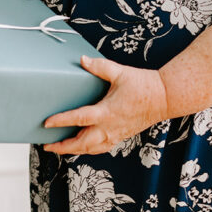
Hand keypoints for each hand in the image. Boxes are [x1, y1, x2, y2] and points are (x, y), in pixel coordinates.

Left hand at [43, 55, 168, 155]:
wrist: (165, 98)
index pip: (79, 119)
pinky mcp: (121, 136)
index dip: (61, 121)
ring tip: (61, 148)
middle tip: (47, 145)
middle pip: (81, 144)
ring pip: (91, 149)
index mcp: (107, 112)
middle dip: (63, 147)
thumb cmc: (143, 84)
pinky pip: (101, 148)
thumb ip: (100, 67)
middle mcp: (109, 127)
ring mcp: (116, 134)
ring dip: (74, 150)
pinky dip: (89, 150)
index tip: (47, 123)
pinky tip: (83, 146)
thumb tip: (82, 60)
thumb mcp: (120, 72)